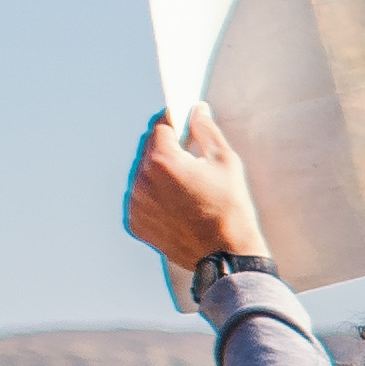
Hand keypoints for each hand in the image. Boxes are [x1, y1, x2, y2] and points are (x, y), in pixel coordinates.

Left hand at [124, 103, 265, 274]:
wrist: (225, 255)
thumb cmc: (230, 207)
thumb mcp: (226, 162)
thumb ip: (207, 130)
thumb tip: (197, 110)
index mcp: (162, 160)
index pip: (160, 126)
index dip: (173, 121)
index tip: (182, 122)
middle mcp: (142, 180)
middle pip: (148, 148)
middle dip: (165, 146)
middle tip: (187, 154)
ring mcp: (135, 203)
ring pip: (141, 173)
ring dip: (157, 171)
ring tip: (182, 182)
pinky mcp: (134, 222)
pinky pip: (139, 197)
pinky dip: (153, 195)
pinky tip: (174, 202)